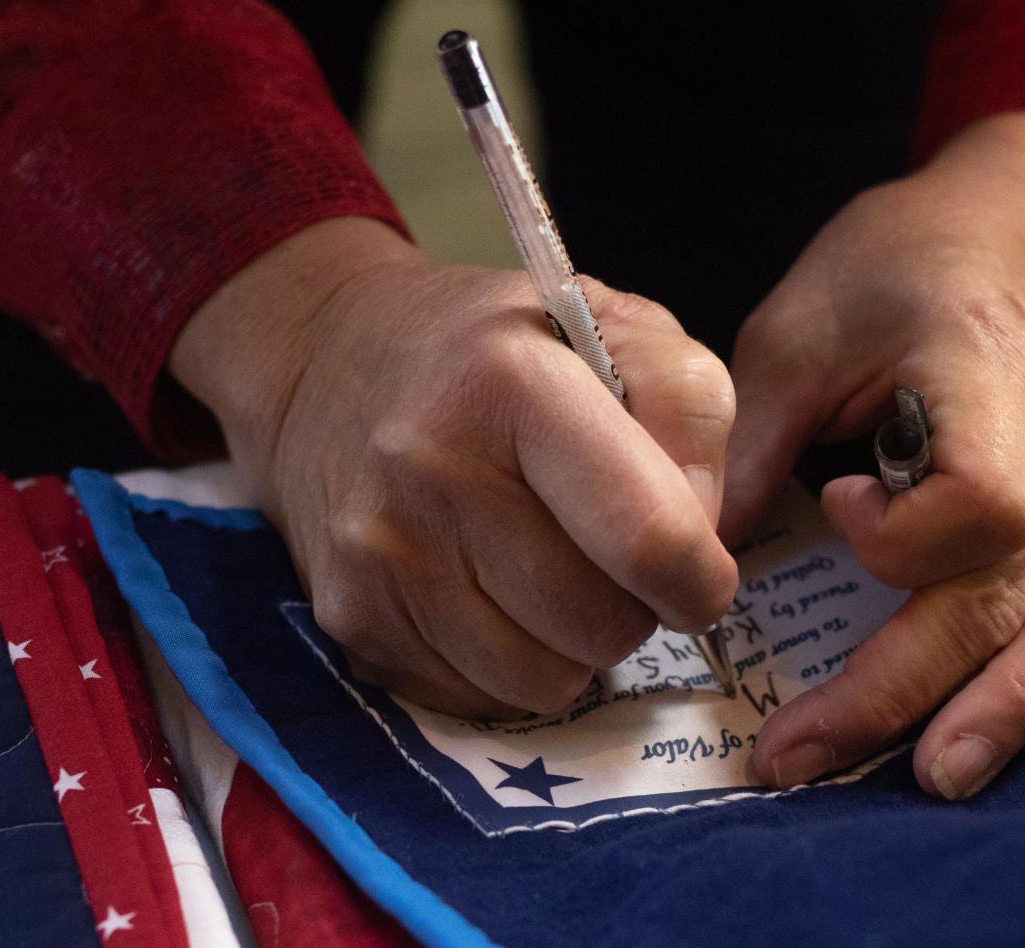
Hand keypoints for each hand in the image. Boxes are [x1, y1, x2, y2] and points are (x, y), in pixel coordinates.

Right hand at [170, 218, 737, 716]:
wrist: (323, 364)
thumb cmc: (493, 348)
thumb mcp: (614, 324)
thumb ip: (688, 410)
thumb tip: (701, 538)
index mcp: (512, 380)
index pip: (645, 536)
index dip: (700, 576)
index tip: (700, 571)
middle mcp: (431, 468)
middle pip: (602, 624)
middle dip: (633, 605)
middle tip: (609, 554)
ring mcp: (382, 555)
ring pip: (547, 681)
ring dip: (571, 642)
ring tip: (545, 566)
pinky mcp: (351, 619)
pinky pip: (482, 698)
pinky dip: (508, 662)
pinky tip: (487, 591)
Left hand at [721, 114, 1024, 797]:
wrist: (1017, 227)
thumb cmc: (900, 265)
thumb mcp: (799, 324)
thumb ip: (753, 438)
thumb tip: (699, 554)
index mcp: (987, 378)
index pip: (978, 505)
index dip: (900, 538)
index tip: (833, 503)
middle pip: (1007, 592)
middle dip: (902, 685)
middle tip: (807, 755)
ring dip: (1012, 704)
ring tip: (941, 775)